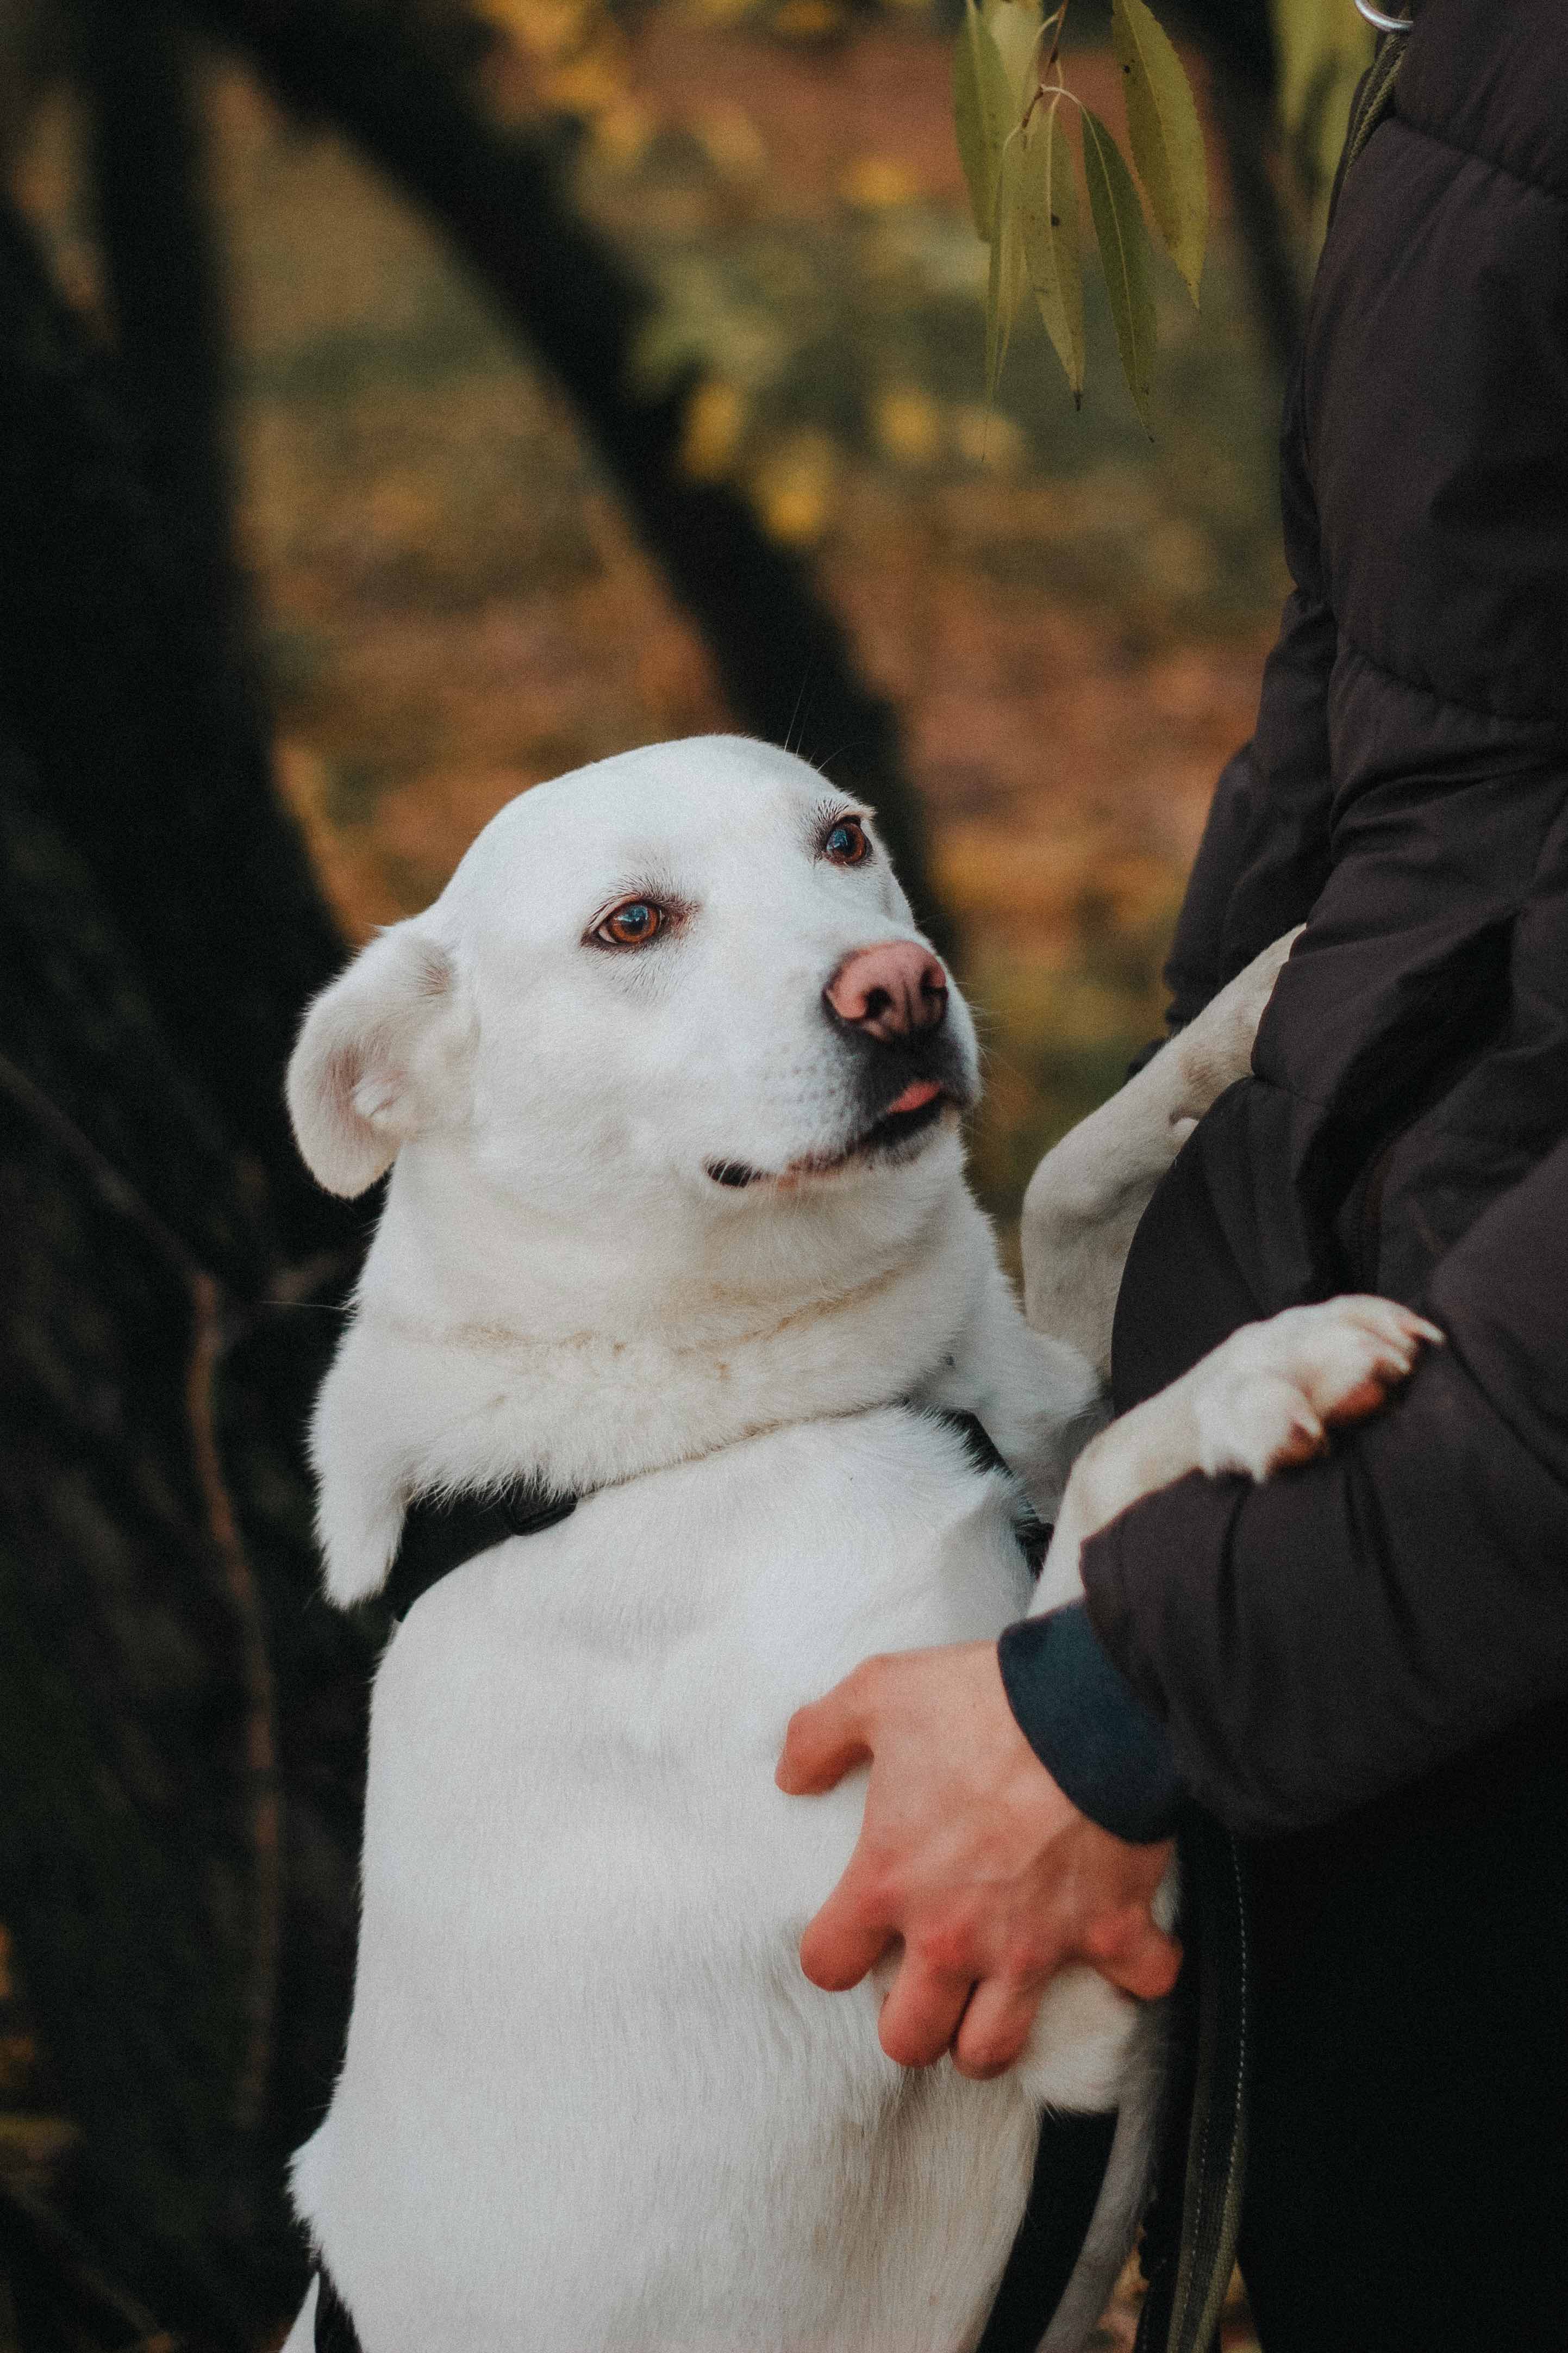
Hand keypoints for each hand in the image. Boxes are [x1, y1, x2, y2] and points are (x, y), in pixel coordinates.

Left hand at [776, 1642, 1179, 2079]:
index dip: (831, 1954)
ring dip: (989, 2038)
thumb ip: (819, 1735)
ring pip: (994, 2050)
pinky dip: (1138, 1973)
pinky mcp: (1110, 1934)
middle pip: (909, 2038)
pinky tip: (1125, 1949)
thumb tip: (791, 1777)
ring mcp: (1034, 1945)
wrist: (1092, 1704)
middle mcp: (954, 1934)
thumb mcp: (877, 1692)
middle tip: (923, 1989)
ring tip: (988, 2007)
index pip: (827, 1964)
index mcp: (892, 1880)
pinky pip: (1137, 1984)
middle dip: (910, 2025)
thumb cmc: (980, 1701)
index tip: (851, 1935)